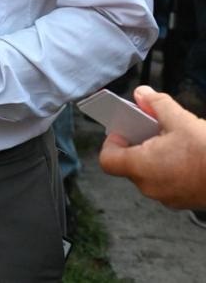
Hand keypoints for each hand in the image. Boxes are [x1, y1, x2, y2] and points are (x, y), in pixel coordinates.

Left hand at [99, 85, 205, 208]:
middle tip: (151, 128)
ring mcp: (168, 197)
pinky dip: (170, 168)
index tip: (123, 129)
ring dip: (156, 156)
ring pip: (150, 174)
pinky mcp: (185, 201)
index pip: (108, 160)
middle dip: (139, 144)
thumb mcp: (181, 120)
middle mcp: (150, 187)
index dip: (112, 142)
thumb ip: (157, 105)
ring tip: (172, 140)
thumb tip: (142, 94)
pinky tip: (187, 155)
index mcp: (141, 167)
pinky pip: (168, 182)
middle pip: (130, 165)